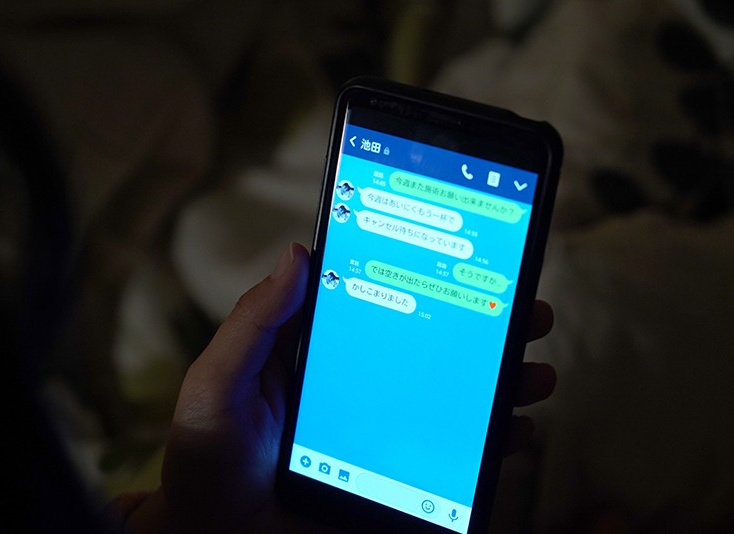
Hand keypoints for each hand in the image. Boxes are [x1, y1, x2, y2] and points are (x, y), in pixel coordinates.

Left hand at [125, 243, 554, 532]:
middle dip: (486, 328)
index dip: (427, 278)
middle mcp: (363, 384)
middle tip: (528, 312)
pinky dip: (495, 442)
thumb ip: (254, 323)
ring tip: (536, 372)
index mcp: (320, 353)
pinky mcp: (402, 477)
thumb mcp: (218, 386)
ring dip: (503, 380)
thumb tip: (299, 253)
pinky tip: (517, 431)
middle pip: (434, 345)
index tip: (467, 257)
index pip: (383, 302)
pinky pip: (457, 456)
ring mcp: (387, 432)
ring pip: (455, 397)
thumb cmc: (208, 462)